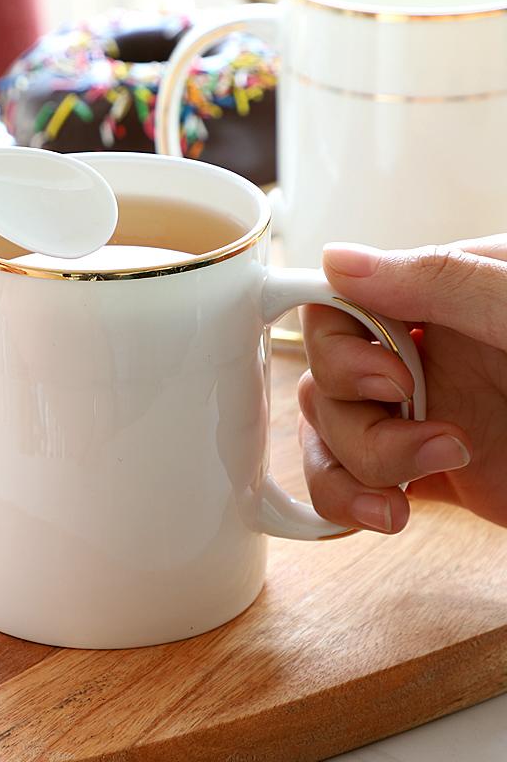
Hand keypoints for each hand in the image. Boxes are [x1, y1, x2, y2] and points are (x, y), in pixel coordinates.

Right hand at [299, 237, 506, 533]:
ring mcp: (421, 416)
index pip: (341, 304)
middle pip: (327, 376)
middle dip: (358, 414)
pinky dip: (346, 499)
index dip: (339, 344)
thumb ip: (441, 283)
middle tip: (421, 424)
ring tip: (416, 486)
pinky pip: (347, 479)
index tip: (387, 376)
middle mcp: (424, 356)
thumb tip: (338, 260)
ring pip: (329, 431)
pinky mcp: (425, 474)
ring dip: (357, 465)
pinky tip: (384, 512)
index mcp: (446, 299)